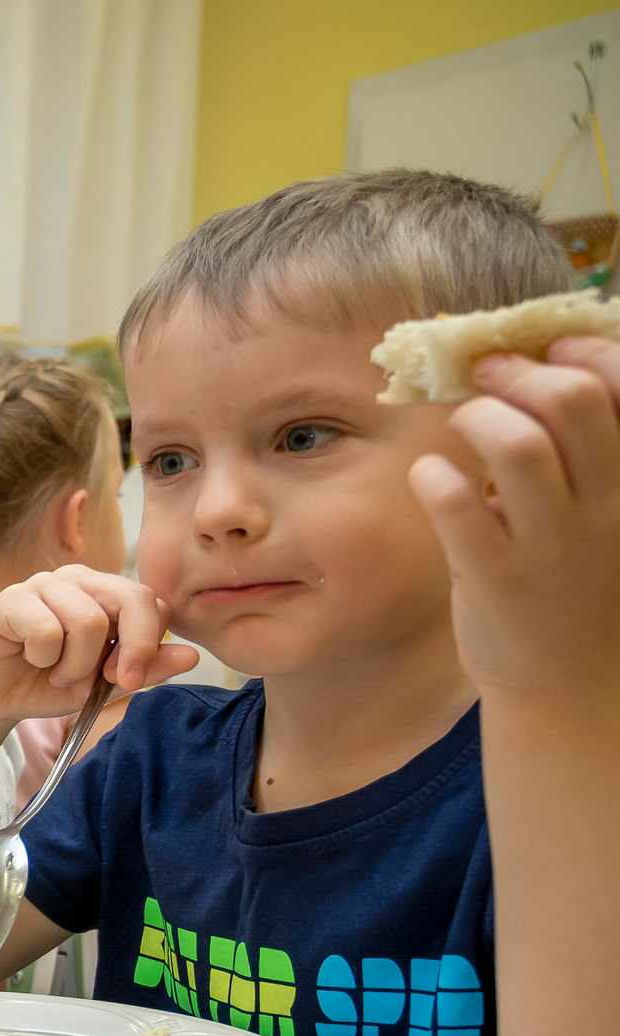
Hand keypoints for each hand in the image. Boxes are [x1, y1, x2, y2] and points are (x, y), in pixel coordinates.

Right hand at [0, 566, 197, 729]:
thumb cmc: (44, 685)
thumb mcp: (102, 685)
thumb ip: (144, 669)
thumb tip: (192, 656)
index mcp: (104, 593)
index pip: (150, 602)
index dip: (148, 645)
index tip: (127, 679)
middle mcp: (77, 580)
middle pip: (130, 598)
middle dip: (129, 649)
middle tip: (106, 680)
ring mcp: (42, 585)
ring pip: (89, 620)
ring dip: (75, 664)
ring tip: (56, 673)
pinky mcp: (10, 600)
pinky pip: (46, 628)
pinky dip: (43, 657)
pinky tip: (30, 660)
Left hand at [407, 338, 619, 712]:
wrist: (572, 688)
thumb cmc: (580, 584)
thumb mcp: (602, 511)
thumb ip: (582, 456)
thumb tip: (535, 371)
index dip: (582, 351)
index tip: (547, 348)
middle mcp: (607, 507)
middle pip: (573, 401)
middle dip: (519, 372)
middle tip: (485, 377)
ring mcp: (553, 544)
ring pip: (517, 444)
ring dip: (476, 417)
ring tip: (463, 428)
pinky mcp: (496, 579)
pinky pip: (458, 504)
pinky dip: (435, 475)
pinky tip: (432, 478)